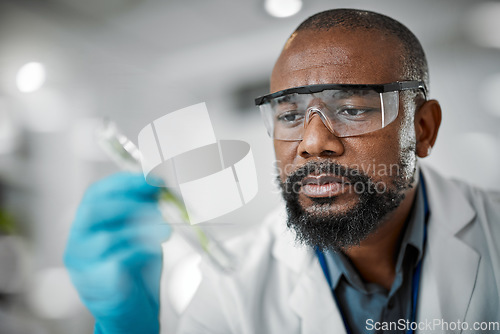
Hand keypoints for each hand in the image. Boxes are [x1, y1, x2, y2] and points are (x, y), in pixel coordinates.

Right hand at [64, 172, 170, 333]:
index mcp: (87, 224)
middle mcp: (77, 241)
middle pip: (94, 211)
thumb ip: (144, 210)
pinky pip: (116, 262)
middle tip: (157, 205)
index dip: (123, 182)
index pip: (96, 193)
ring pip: (106, 237)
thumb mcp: (140, 231)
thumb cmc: (135, 267)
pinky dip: (140, 251)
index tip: (150, 180)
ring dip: (141, 229)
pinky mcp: (95, 285)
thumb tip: (159, 185)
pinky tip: (155, 250)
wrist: (134, 308)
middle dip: (130, 202)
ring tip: (165, 231)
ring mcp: (82, 265)